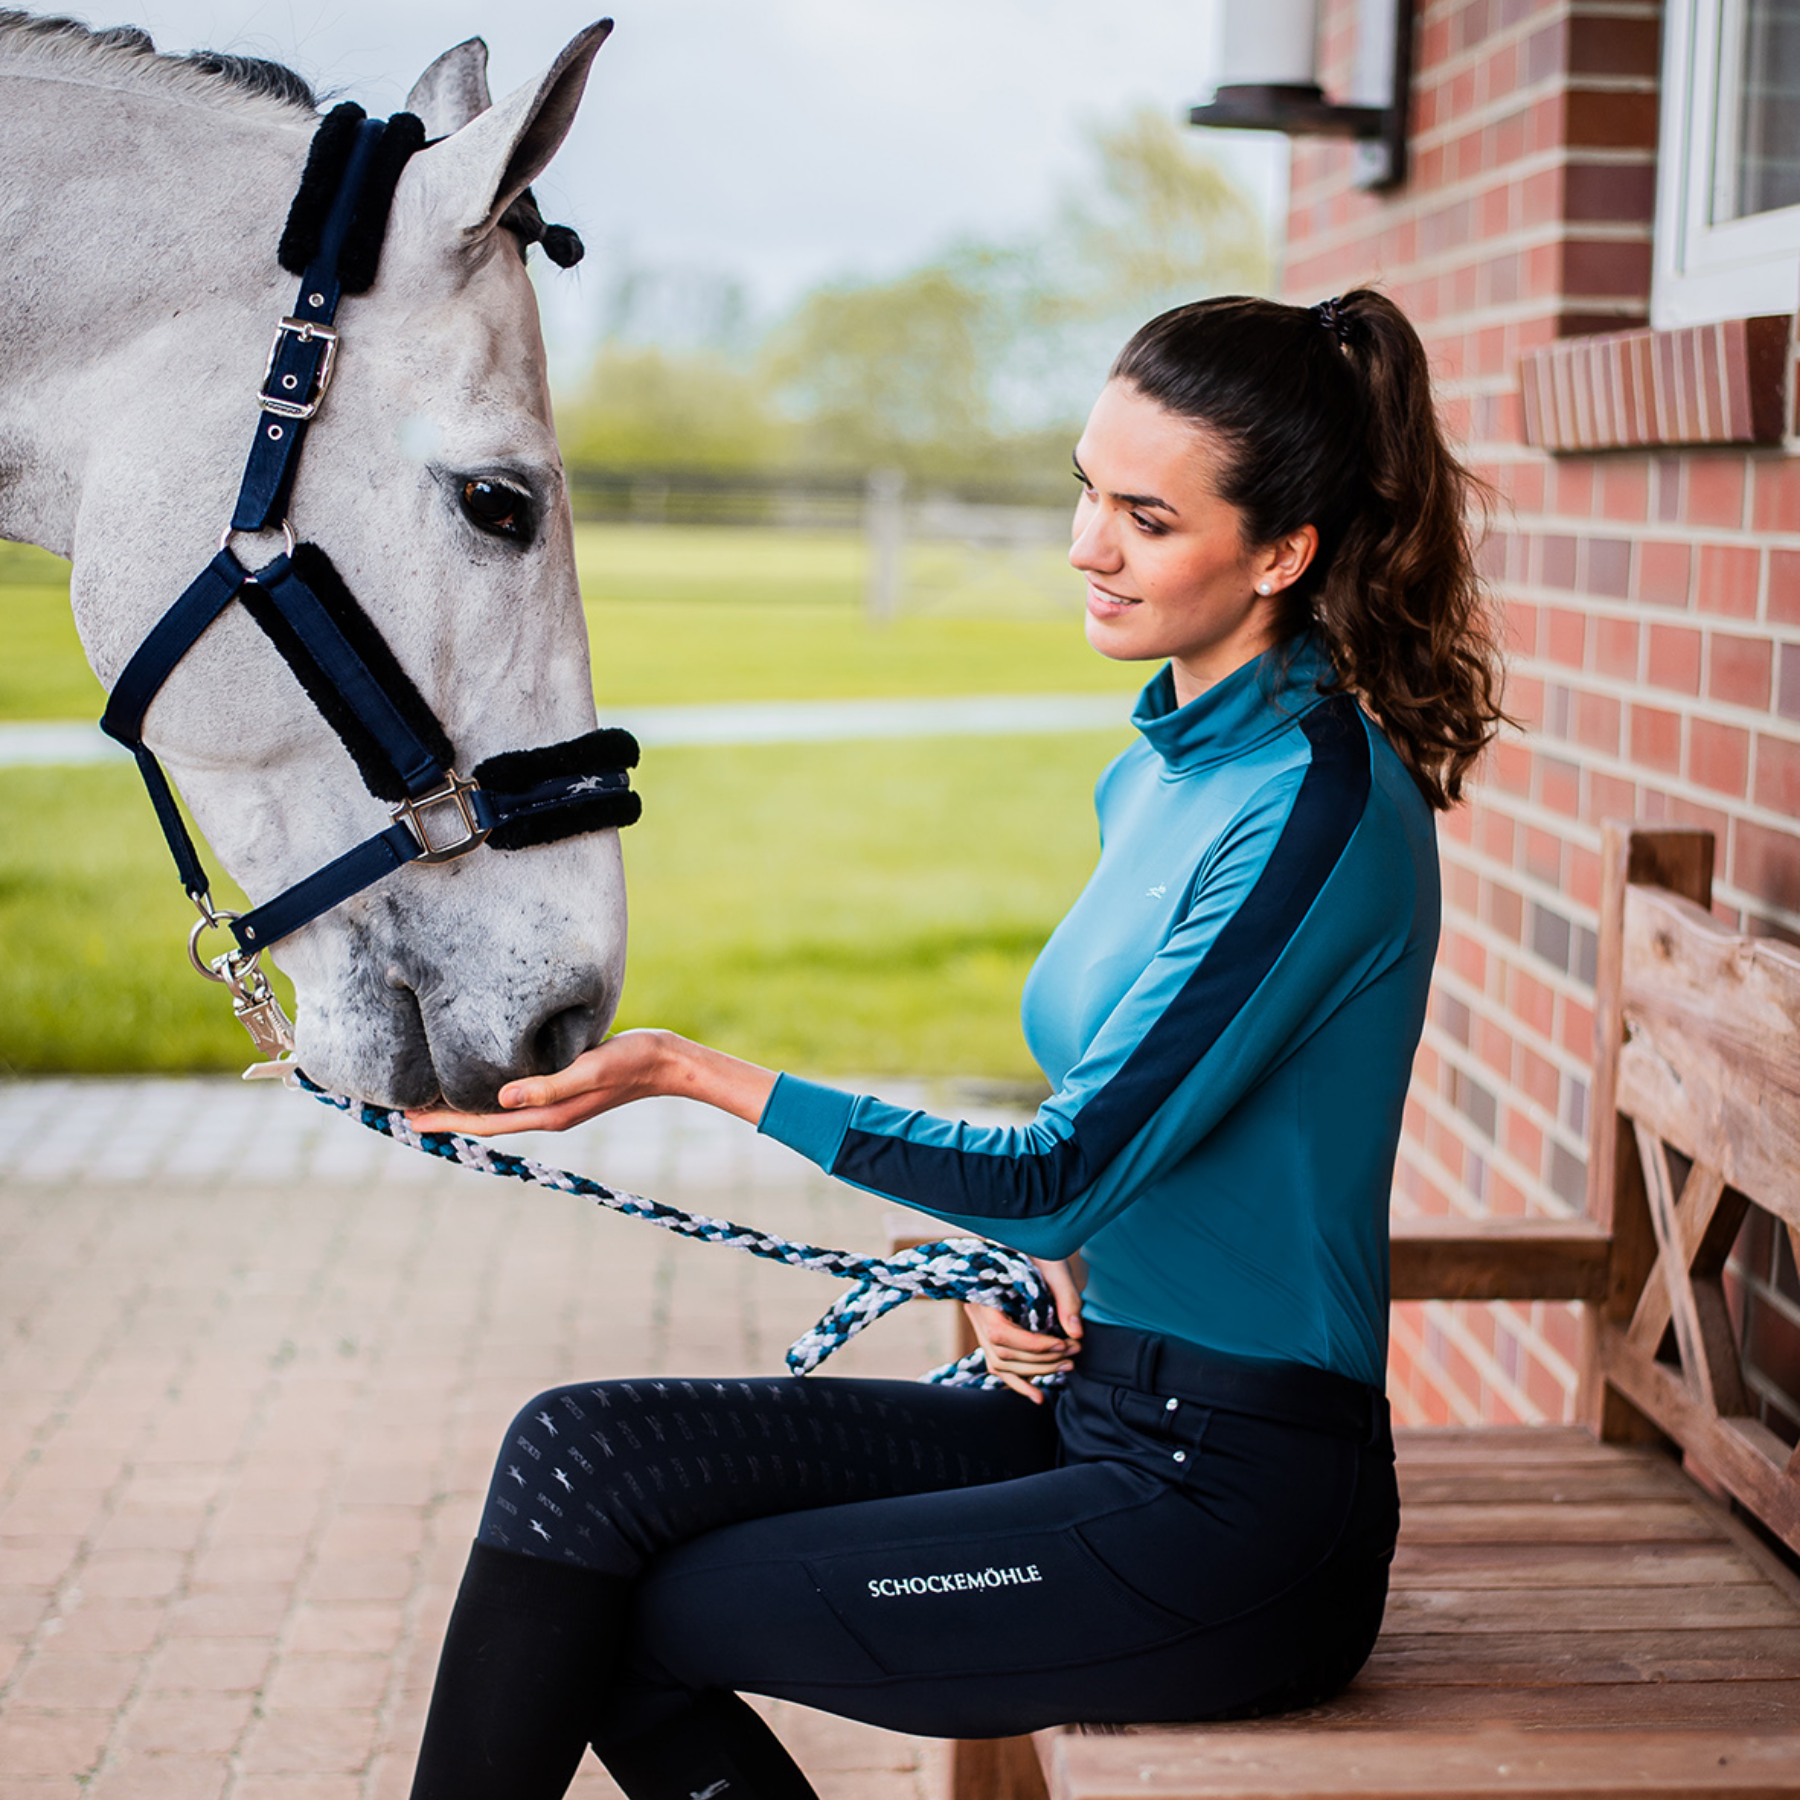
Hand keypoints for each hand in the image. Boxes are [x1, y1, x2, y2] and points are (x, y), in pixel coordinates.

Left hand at [407, 1028, 780, 1136]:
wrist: (668, 1062)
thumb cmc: (631, 1059)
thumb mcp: (589, 1068)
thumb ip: (548, 1085)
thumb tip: (501, 1098)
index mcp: (548, 1114)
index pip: (484, 1122)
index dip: (445, 1121)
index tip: (407, 1120)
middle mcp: (547, 1114)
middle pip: (485, 1121)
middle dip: (446, 1118)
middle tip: (403, 1113)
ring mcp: (555, 1105)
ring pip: (498, 1112)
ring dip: (465, 1108)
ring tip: (432, 1101)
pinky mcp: (563, 1089)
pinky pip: (515, 1099)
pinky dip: (489, 1096)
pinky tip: (480, 1084)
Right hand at [964, 1256, 1083, 1404]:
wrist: (1018, 1236)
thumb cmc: (1035, 1246)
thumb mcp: (1052, 1265)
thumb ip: (1066, 1297)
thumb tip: (1077, 1333)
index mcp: (983, 1292)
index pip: (1001, 1333)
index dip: (1034, 1345)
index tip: (1064, 1343)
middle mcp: (975, 1311)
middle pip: (1002, 1353)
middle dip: (1041, 1360)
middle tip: (1073, 1355)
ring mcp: (979, 1324)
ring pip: (1000, 1363)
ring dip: (1036, 1371)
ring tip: (1067, 1367)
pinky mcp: (990, 1332)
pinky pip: (999, 1364)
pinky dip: (1019, 1382)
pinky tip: (1038, 1397)